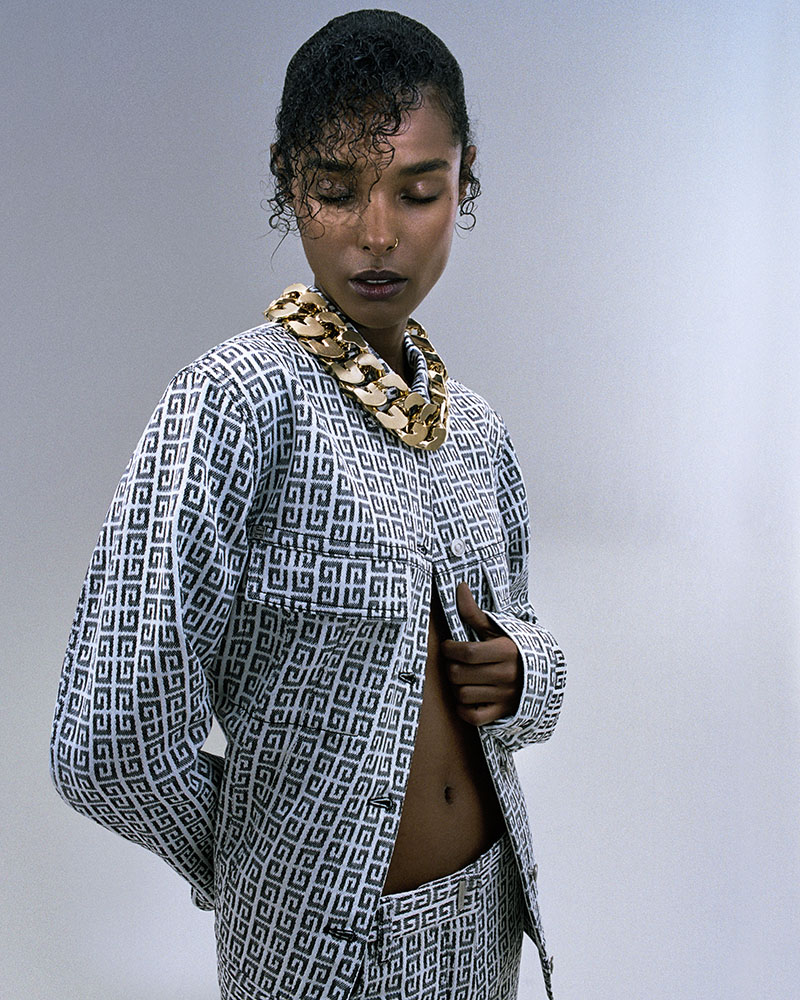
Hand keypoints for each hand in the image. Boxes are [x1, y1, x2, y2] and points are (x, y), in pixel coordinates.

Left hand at [441, 582, 522, 725]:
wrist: (542, 671)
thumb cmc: (513, 647)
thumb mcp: (496, 629)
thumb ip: (474, 612)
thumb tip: (460, 586)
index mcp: (506, 651)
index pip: (467, 653)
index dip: (449, 649)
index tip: (448, 646)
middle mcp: (507, 675)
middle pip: (459, 674)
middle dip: (450, 667)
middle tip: (453, 662)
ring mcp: (505, 696)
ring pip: (463, 695)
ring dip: (456, 686)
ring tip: (460, 678)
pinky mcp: (503, 712)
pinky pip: (474, 716)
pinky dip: (464, 709)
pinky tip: (466, 697)